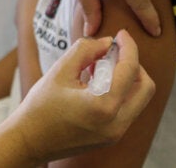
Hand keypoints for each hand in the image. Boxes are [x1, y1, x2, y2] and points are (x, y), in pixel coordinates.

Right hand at [7, 29, 154, 163]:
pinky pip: (127, 109)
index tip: (122, 35)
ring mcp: (116, 133)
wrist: (29, 141)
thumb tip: (107, 42)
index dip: (129, 47)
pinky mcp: (111, 137)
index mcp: (103, 106)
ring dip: (126, 78)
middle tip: (113, 52)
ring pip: (138, 99)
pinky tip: (95, 83)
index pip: (130, 70)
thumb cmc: (40, 107)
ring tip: (97, 68)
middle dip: (134, 64)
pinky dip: (118, 92)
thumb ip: (85, 50)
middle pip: (145, 87)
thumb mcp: (59, 71)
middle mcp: (116, 123)